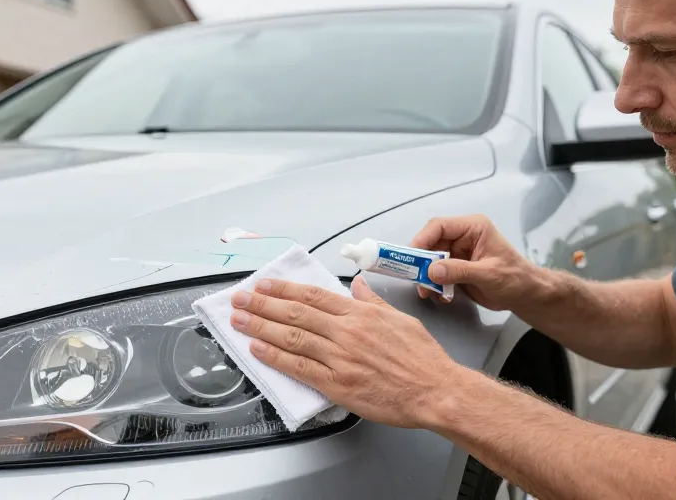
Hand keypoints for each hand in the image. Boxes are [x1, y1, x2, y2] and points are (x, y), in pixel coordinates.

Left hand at [229, 275, 460, 428]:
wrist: (436, 391)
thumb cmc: (423, 359)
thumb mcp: (401, 319)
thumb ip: (374, 301)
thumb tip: (359, 284)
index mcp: (360, 314)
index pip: (313, 295)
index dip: (284, 289)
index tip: (263, 284)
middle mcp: (346, 332)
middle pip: (296, 312)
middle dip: (262, 303)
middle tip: (239, 298)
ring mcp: (340, 357)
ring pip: (292, 336)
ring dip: (260, 326)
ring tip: (239, 320)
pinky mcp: (338, 384)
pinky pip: (298, 367)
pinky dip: (275, 357)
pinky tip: (257, 348)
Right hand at [410, 214, 536, 310]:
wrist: (526, 296)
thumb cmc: (514, 279)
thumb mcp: (488, 274)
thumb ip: (459, 271)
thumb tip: (430, 271)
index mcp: (472, 228)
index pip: (439, 226)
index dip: (422, 239)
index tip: (411, 257)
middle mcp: (462, 237)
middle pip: (431, 244)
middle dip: (422, 263)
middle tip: (417, 281)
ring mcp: (458, 254)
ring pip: (431, 261)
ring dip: (426, 278)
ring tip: (427, 293)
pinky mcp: (456, 270)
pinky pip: (437, 275)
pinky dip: (434, 286)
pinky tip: (440, 297)